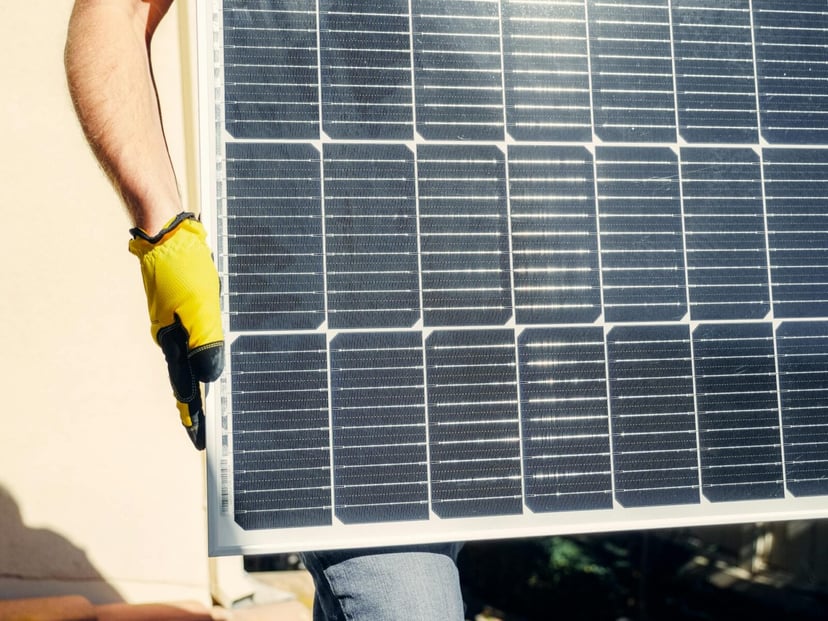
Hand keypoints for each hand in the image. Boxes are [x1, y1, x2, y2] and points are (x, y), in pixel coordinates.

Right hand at [129, 212, 224, 449]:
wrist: (165, 234)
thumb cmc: (184, 268)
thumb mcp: (200, 308)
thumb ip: (206, 343)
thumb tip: (210, 377)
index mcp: (174, 341)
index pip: (185, 387)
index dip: (193, 414)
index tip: (199, 440)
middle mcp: (172, 335)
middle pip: (186, 377)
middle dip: (196, 404)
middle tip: (203, 428)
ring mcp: (174, 321)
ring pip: (190, 357)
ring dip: (200, 379)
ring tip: (207, 402)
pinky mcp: (181, 306)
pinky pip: (194, 336)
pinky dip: (203, 352)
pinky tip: (209, 355)